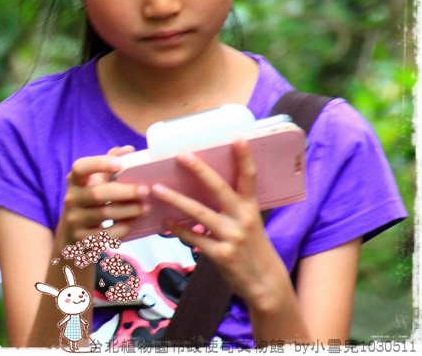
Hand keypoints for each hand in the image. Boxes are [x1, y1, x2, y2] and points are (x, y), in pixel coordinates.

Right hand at [58, 145, 150, 243]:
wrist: (70, 238)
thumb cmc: (87, 204)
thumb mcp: (92, 184)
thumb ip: (108, 165)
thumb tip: (128, 149)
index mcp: (74, 181)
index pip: (80, 167)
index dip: (99, 164)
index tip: (120, 164)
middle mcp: (71, 199)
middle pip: (98, 194)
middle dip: (124, 192)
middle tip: (145, 190)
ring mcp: (75, 220)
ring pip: (105, 214)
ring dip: (129, 210)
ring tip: (146, 207)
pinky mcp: (83, 239)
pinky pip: (107, 234)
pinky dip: (123, 228)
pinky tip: (134, 222)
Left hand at [149, 140, 288, 304]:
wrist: (264, 283)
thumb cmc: (252, 247)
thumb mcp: (249, 222)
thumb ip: (232, 205)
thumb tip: (204, 184)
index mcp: (250, 208)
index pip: (249, 178)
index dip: (245, 158)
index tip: (237, 138)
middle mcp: (243, 219)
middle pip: (220, 189)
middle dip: (201, 171)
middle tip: (182, 155)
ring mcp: (232, 237)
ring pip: (200, 213)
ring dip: (176, 200)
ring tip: (157, 189)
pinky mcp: (222, 255)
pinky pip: (194, 239)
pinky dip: (178, 230)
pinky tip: (165, 223)